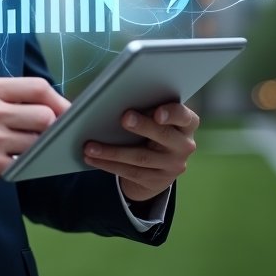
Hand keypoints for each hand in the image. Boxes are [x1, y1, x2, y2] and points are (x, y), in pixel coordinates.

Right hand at [0, 77, 68, 189]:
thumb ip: (8, 95)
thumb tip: (49, 103)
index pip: (37, 87)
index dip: (58, 99)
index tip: (65, 109)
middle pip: (45, 115)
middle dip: (51, 125)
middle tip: (46, 130)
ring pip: (38, 141)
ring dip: (38, 144)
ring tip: (26, 144)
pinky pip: (25, 162)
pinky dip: (25, 161)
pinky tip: (14, 157)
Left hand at [83, 102, 198, 201]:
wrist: (159, 165)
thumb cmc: (151, 129)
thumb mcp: (155, 117)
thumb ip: (145, 106)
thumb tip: (113, 94)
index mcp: (185, 124)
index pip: (186, 117)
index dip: (173, 114)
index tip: (157, 112)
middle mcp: (183, 146)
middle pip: (164, 136)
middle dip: (143, 127)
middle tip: (124, 118)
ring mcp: (171, 166)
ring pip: (140, 158)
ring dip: (112, 152)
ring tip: (90, 146)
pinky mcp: (155, 181)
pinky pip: (129, 172)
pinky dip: (107, 164)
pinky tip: (91, 157)